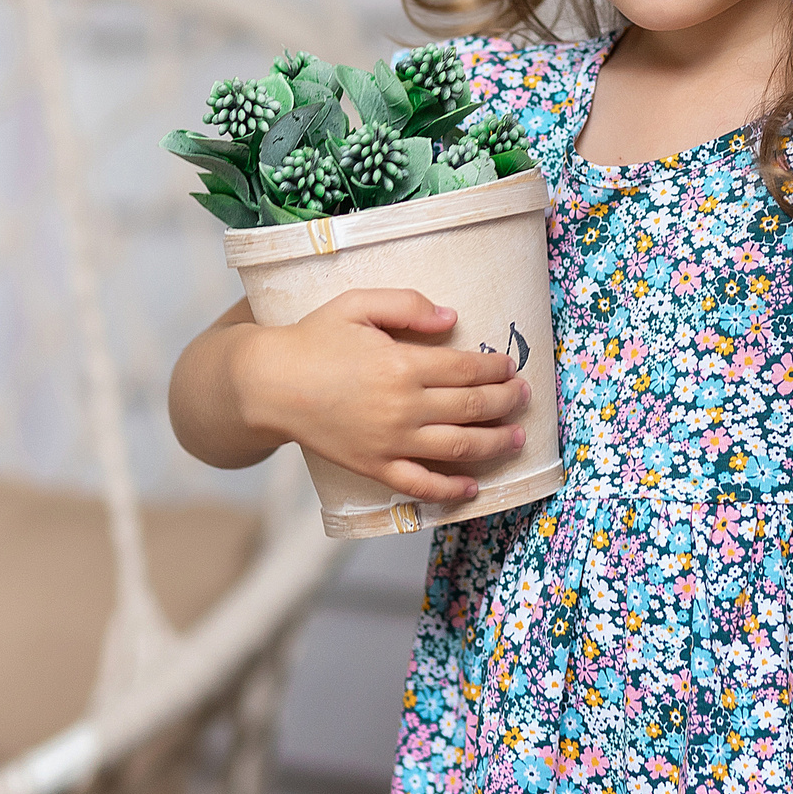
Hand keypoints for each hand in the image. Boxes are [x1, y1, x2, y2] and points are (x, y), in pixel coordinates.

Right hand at [233, 288, 528, 503]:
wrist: (269, 384)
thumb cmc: (313, 339)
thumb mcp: (357, 304)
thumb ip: (406, 304)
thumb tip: (451, 319)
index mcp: (401, 363)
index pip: (467, 368)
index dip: (495, 368)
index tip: (509, 367)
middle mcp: (402, 406)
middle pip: (471, 407)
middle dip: (505, 402)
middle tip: (523, 397)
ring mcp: (390, 442)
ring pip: (457, 447)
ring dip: (494, 443)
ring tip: (516, 438)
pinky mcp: (374, 467)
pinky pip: (420, 484)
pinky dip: (450, 489)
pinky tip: (472, 486)